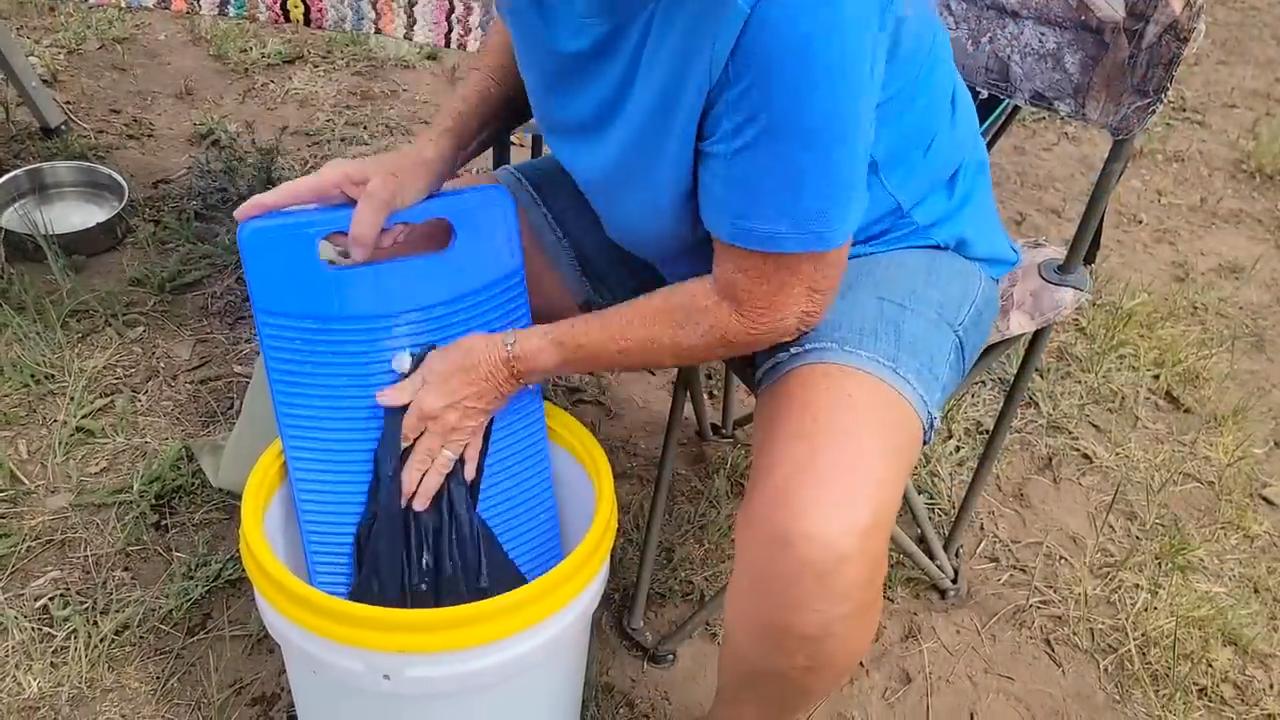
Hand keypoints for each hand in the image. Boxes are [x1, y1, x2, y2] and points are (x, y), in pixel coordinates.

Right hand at [233, 141, 456, 261]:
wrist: (435, 165)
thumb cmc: (408, 174)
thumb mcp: (386, 196)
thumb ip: (366, 223)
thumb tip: (353, 253)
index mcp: (330, 180)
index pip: (288, 194)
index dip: (263, 206)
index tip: (240, 219)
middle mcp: (334, 190)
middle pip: (314, 223)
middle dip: (339, 239)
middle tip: (372, 238)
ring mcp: (349, 202)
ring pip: (342, 234)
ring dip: (367, 241)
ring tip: (395, 231)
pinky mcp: (365, 212)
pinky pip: (360, 235)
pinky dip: (378, 240)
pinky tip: (398, 233)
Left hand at [377, 334, 521, 510]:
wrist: (504, 362)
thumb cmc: (465, 358)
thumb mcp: (430, 366)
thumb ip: (406, 387)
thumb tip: (380, 399)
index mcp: (425, 410)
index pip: (404, 436)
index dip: (394, 452)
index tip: (385, 470)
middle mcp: (441, 427)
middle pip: (422, 458)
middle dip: (410, 482)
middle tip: (400, 504)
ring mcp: (461, 432)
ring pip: (443, 463)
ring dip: (432, 485)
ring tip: (422, 505)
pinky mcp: (479, 429)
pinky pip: (471, 452)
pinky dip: (468, 466)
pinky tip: (465, 480)